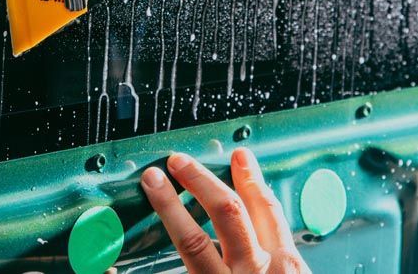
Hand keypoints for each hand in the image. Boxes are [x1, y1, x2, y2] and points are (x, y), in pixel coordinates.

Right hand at [141, 149, 309, 273]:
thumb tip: (117, 273)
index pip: (191, 240)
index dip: (169, 206)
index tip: (153, 181)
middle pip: (228, 215)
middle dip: (201, 182)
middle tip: (178, 161)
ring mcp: (283, 271)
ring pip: (265, 213)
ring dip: (247, 180)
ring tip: (237, 155)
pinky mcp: (300, 271)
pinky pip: (282, 227)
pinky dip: (269, 202)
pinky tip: (261, 187)